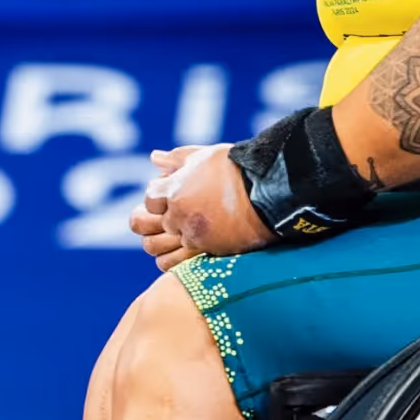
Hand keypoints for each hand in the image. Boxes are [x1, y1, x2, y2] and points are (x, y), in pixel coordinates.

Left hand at [130, 143, 275, 270]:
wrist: (270, 191)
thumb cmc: (239, 169)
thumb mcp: (205, 155)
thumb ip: (177, 158)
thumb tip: (154, 158)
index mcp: (175, 188)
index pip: (150, 200)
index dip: (160, 199)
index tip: (173, 198)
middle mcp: (178, 213)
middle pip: (149, 225)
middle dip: (159, 221)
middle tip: (174, 219)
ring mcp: (192, 234)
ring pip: (157, 246)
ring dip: (165, 241)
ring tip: (183, 235)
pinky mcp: (206, 250)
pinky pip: (174, 263)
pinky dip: (175, 258)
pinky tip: (188, 249)